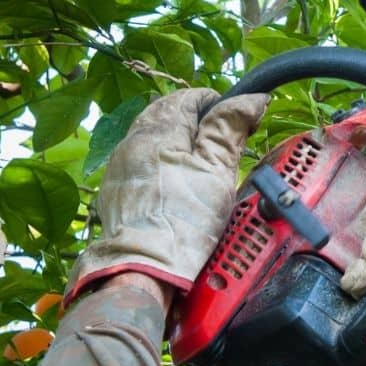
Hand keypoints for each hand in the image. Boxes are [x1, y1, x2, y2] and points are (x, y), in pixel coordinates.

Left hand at [65, 88, 265, 305]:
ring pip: (150, 137)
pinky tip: (173, 183)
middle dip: (194, 121)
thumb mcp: (218, 171)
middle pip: (166, 113)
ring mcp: (120, 166)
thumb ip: (230, 128)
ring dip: (175, 140)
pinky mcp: (114, 190)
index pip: (189, 97)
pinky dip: (158, 162)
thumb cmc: (184, 220)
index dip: (217, 104)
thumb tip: (251, 98)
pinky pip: (139, 162)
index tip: (236, 122)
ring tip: (198, 163)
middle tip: (219, 143)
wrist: (143, 267)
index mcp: (159, 130)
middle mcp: (133, 140)